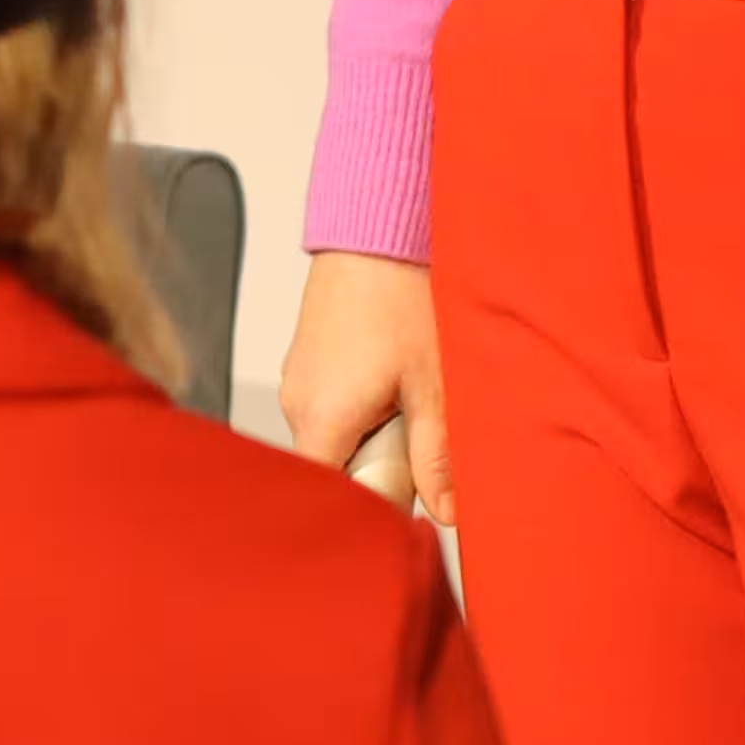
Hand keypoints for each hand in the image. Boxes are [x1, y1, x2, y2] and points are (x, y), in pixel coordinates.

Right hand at [286, 250, 449, 522]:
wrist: (376, 232)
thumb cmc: (402, 297)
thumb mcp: (433, 385)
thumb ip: (436, 456)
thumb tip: (446, 513)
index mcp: (322, 419)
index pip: (331, 495)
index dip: (370, 503)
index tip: (407, 494)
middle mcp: (297, 403)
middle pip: (335, 467)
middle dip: (380, 463)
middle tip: (419, 433)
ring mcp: (298, 379)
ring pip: (336, 434)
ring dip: (373, 429)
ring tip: (409, 392)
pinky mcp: (307, 360)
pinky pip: (331, 403)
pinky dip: (363, 402)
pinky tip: (394, 372)